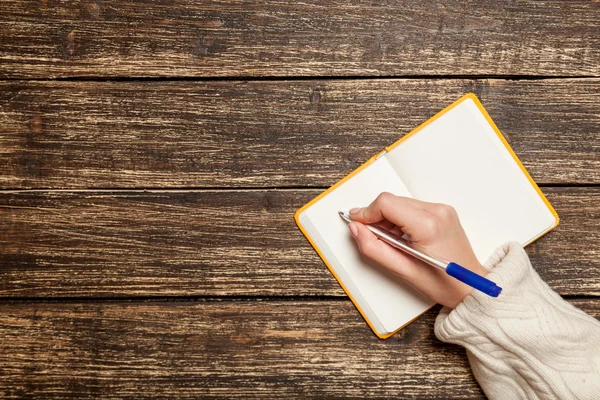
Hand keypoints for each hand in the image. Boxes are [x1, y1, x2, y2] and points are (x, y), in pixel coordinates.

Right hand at [347, 192, 487, 307]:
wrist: (470, 287)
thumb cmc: (444, 283)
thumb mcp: (403, 270)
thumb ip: (374, 248)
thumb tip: (356, 229)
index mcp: (428, 226)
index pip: (386, 203)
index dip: (367, 212)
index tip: (357, 223)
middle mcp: (437, 211)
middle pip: (392, 201)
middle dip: (376, 217)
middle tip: (373, 237)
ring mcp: (442, 209)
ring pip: (400, 203)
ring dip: (388, 219)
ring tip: (393, 242)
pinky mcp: (442, 211)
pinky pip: (411, 207)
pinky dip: (400, 219)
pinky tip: (403, 237)